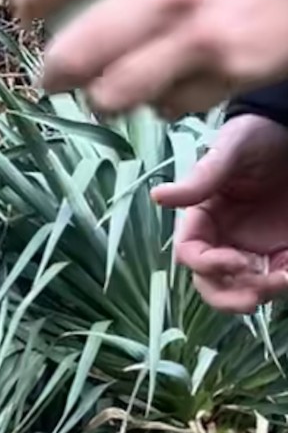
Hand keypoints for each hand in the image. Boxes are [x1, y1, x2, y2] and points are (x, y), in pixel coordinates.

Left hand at [14, 0, 287, 117]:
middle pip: (73, 55)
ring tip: (108, 86)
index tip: (27, 12)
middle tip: (54, 73)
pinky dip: (162, 101)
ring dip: (103, 97)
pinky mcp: (228, 71)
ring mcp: (199, 36)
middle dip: (53, 72)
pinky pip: (169, 106)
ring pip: (112, 95)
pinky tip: (172, 82)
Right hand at [151, 113, 287, 311]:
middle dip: (228, 296)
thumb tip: (157, 196)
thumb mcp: (232, 150)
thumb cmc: (259, 134)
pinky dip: (280, 285)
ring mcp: (249, 247)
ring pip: (239, 289)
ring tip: (278, 283)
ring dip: (254, 294)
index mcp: (203, 218)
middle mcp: (221, 239)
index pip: (191, 254)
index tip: (237, 262)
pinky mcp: (278, 251)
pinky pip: (273, 279)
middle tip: (253, 297)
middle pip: (210, 283)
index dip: (208, 265)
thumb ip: (201, 178)